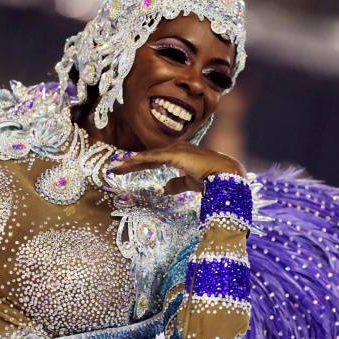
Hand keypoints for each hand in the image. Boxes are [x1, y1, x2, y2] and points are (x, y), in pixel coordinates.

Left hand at [110, 142, 243, 193]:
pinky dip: (140, 159)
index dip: (139, 164)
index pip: (154, 160)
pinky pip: (153, 157)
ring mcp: (175, 150)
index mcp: (178, 156)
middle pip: (147, 157)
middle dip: (130, 162)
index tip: (124, 169)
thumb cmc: (211, 178)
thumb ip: (176, 184)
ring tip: (116, 166)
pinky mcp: (175, 154)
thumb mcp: (189, 183)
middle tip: (113, 168)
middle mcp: (175, 150)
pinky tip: (129, 162)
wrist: (225, 174)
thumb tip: (164, 189)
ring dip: (131, 161)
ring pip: (148, 156)